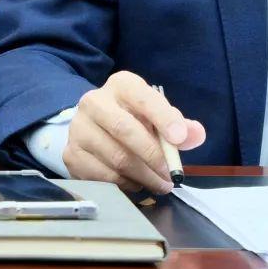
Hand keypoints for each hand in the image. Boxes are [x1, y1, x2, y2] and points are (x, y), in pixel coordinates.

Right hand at [63, 71, 206, 193]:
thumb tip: (195, 135)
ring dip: (143, 175)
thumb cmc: (133, 117)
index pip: (143, 98)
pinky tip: (137, 183)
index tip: (180, 139)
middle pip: (125, 130)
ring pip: (116, 157)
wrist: (95, 125)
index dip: (163, 118)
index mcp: (121, 85)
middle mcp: (94, 102)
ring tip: (160, 183)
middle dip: (153, 155)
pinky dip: (125, 184)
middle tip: (171, 174)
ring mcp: (79, 129)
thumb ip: (179, 124)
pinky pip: (102, 176)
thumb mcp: (157, 114)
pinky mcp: (71, 154)